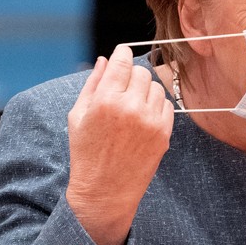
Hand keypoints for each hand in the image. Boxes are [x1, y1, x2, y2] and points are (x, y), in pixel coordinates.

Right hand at [65, 44, 173, 244]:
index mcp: (106, 100)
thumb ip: (93, 83)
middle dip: (131, 76)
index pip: (123, 61)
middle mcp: (130, 107)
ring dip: (145, 91)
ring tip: (131, 108)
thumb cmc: (87, 153)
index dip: (123, 53)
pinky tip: (142, 119)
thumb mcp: (78, 116)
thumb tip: (105, 59)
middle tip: (122, 90)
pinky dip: (156, 107)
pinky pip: (167, 105)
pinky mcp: (164, 133)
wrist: (105, 191)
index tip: (122, 53)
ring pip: (156, 87)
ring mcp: (150, 120)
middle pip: (141, 72)